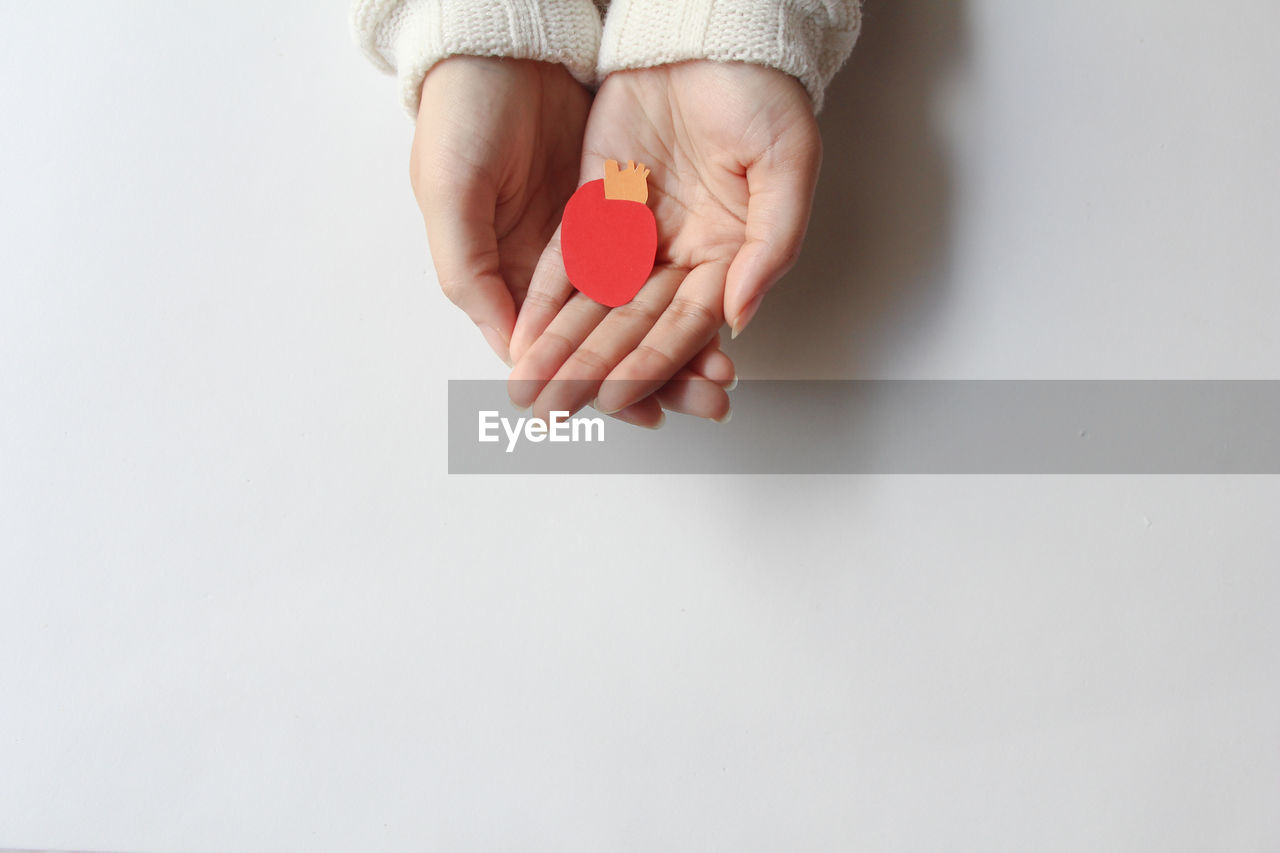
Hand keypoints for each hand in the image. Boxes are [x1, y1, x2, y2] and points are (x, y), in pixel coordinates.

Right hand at [412, 56, 735, 427]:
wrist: (498, 42)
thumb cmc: (457, 114)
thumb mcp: (450, 194)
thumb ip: (469, 272)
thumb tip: (512, 346)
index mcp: (500, 276)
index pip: (559, 352)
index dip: (602, 385)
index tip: (645, 413)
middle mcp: (546, 268)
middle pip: (609, 338)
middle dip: (659, 376)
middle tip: (704, 405)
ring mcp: (586, 236)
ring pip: (640, 306)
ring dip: (679, 344)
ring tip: (721, 375)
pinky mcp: (617, 203)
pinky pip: (657, 259)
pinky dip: (684, 290)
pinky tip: (717, 317)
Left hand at [507, 61, 819, 420]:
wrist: (709, 29)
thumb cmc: (762, 90)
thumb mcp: (789, 162)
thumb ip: (773, 244)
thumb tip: (741, 316)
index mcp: (729, 254)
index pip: (685, 325)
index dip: (654, 363)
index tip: (618, 395)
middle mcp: (679, 253)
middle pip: (632, 325)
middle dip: (594, 370)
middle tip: (558, 407)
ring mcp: (636, 229)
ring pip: (594, 302)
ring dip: (563, 346)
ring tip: (532, 385)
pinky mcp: (596, 201)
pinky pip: (568, 256)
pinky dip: (546, 295)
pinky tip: (526, 329)